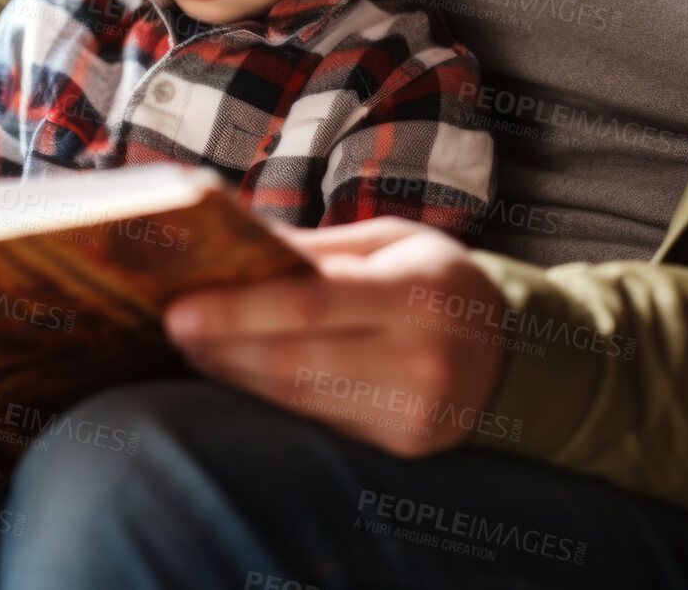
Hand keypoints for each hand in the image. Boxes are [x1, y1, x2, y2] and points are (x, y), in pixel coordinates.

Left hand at [164, 216, 508, 456]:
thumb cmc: (437, 280)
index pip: (311, 304)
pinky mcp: (405, 444)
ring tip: (194, 347)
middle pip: (295, 358)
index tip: (179, 307)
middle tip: (172, 325)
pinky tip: (238, 373)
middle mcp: (422, 356)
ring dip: (236, 372)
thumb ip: (320, 249)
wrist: (515, 354)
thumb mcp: (393, 243)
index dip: (238, 311)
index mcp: (420, 291)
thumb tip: (236, 244)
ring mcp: (415, 409)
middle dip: (222, 345)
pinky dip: (271, 396)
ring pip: (300, 396)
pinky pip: (320, 419)